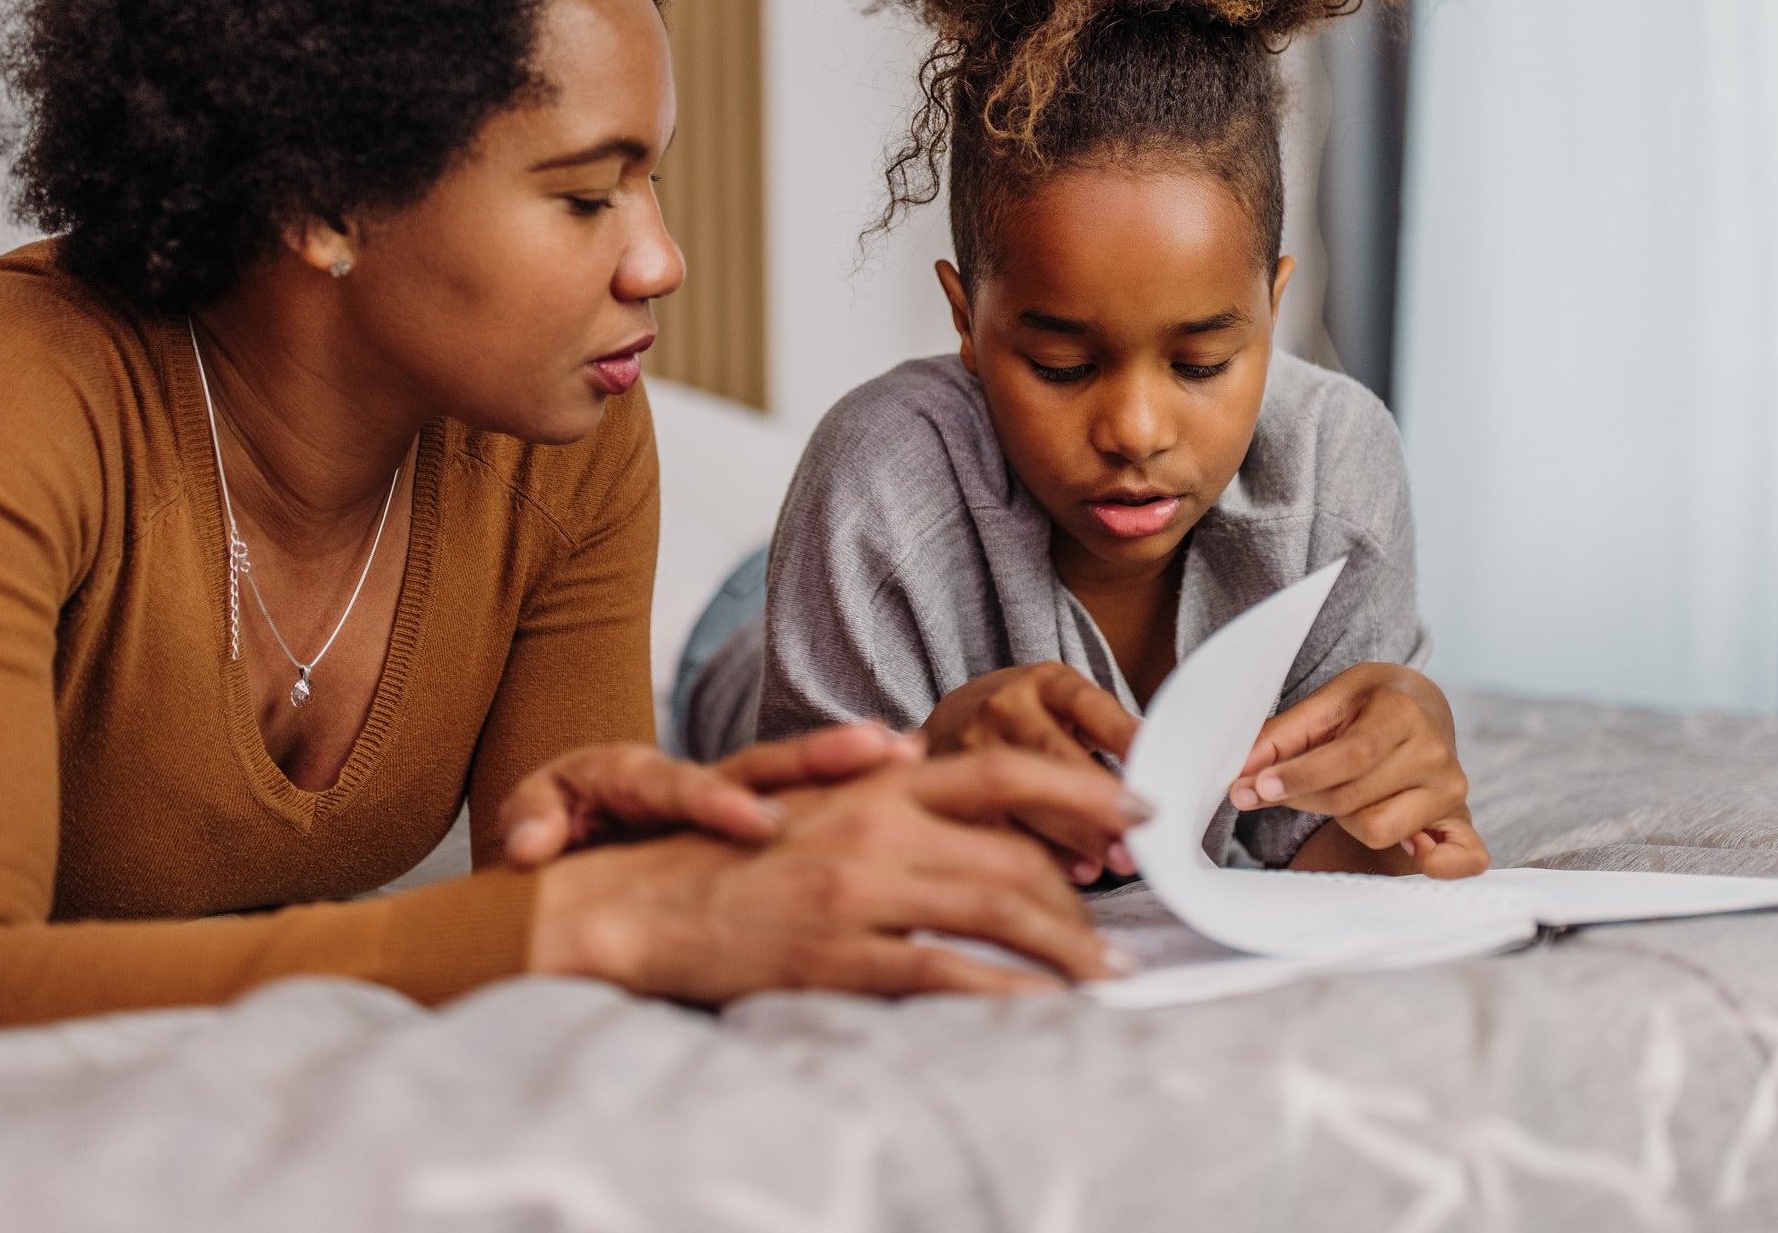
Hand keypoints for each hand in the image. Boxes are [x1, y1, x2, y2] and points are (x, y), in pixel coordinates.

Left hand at [500, 724, 921, 866]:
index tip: (757, 823)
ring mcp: (726, 794)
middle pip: (757, 763)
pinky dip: (857, 796)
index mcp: (631, 776)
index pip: (678, 786)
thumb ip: (529, 820)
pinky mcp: (750, 817)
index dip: (717, 802)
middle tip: (878, 750)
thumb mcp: (528, 817)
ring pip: (792, 779)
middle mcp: (691, 778)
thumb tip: (529, 844)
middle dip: (816, 758)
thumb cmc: (550, 825)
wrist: (563, 827)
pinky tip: (915, 793)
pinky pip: (807, 805)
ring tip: (912, 756)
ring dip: (850, 768)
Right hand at [525, 750, 1148, 1001]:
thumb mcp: (808, 799)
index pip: (1004, 770)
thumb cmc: (726, 857)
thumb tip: (940, 769)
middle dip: (1085, 898)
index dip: (1081, 789)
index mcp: (874, 782)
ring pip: (996, 912)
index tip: (1140, 810)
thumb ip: (879, 787)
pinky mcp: (836, 955)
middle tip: (1121, 933)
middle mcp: (875, 824)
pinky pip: (944, 975)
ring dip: (1067, 949)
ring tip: (1105, 977)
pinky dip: (1006, 994)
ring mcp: (857, 891)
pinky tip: (1040, 1009)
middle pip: (1016, 853)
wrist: (637, 904)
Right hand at [919, 663, 1142, 882]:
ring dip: (1074, 836)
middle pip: (1052, 755)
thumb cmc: (1029, 718)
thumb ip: (1106, 733)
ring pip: (1021, 794)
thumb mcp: (1066, 705)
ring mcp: (971, 747)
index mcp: (1043, 684)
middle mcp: (1005, 709)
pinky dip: (1042, 854)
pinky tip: (1077, 872)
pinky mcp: (950, 786)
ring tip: (1114, 862)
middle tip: (1136, 837)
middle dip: (1096, 802)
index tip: (1152, 764)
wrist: (955, 717)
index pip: (1086, 704)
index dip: (1120, 734)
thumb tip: (1154, 779)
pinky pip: (997, 826)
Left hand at [1233, 663, 1484, 878]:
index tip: (1256, 787)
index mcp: (1403, 711)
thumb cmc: (1369, 705)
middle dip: (1305, 796)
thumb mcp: (1328, 702)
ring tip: (1342, 791)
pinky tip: (1413, 850)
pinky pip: (1456, 858)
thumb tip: (1240, 772)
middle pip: (1353, 798)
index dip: (1300, 776)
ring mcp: (1451, 789)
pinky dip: (1438, 863)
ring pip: (1377, 829)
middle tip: (1278, 788)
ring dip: (1343, 818)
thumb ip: (1283, 736)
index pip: (1350, 757)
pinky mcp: (1459, 820)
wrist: (1421, 706)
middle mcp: (1435, 751)